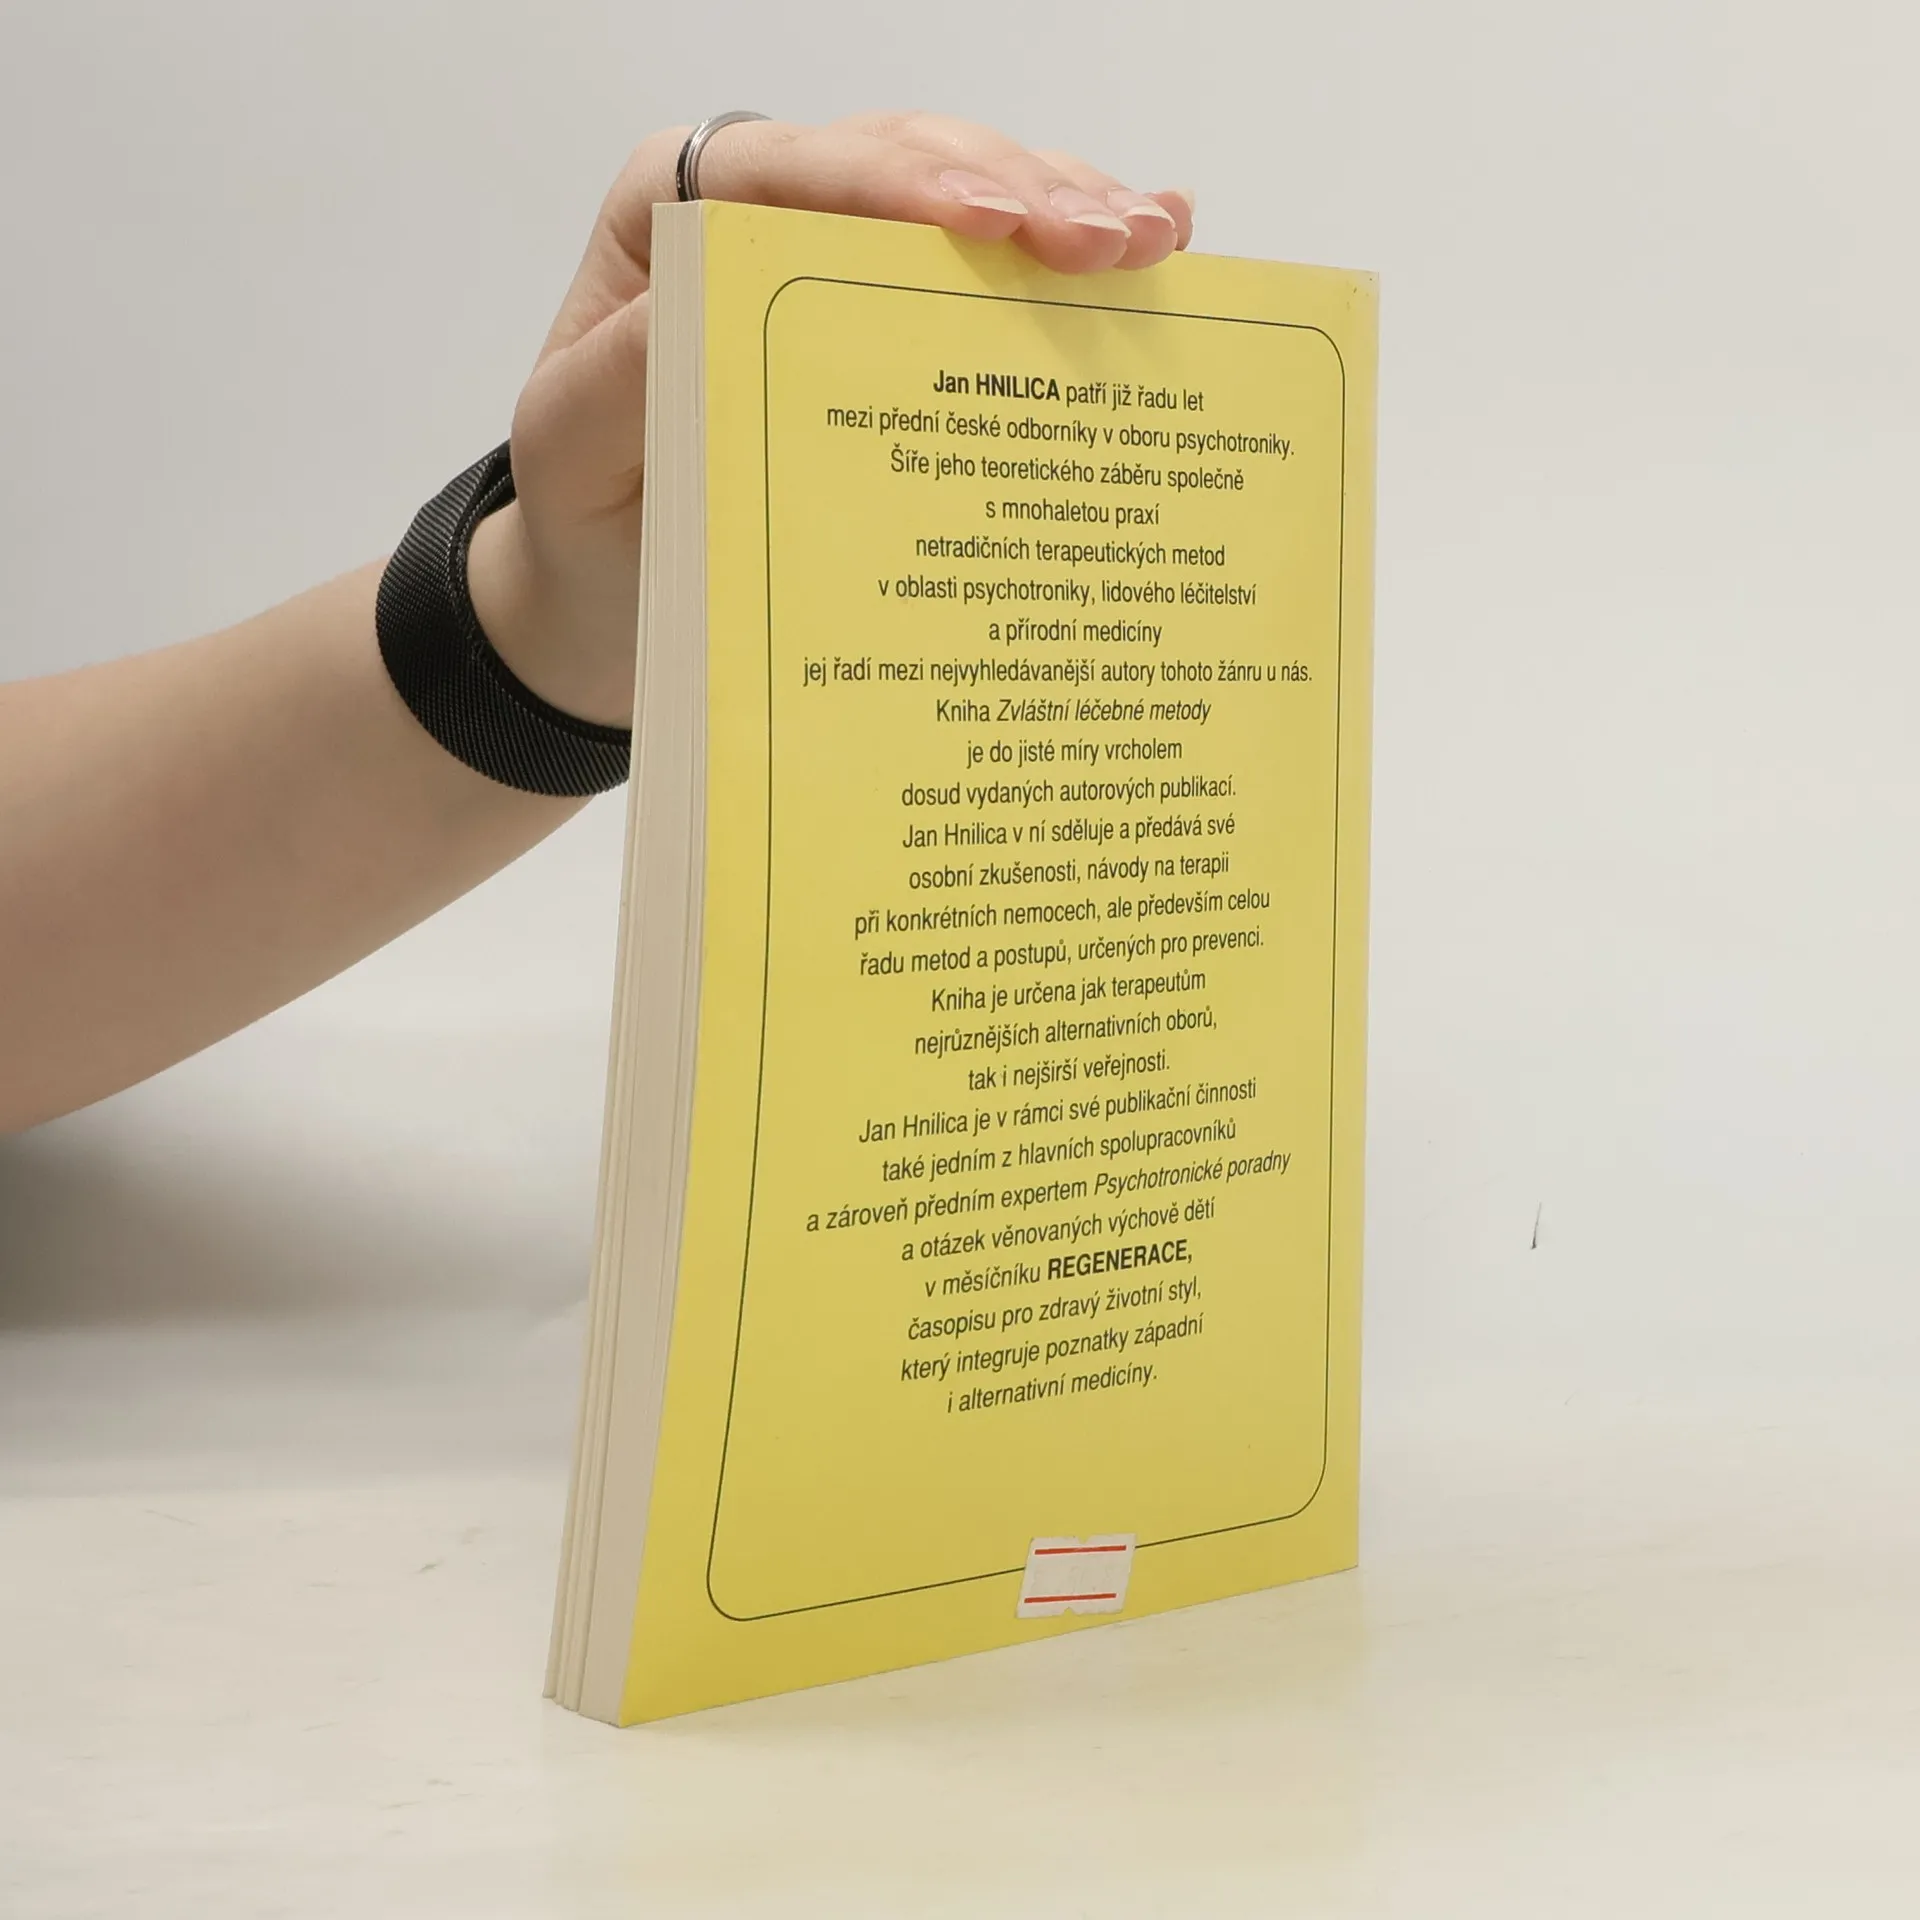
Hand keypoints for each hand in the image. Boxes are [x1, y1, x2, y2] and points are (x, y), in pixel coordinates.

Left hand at [468, 113, 1194, 725]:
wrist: (614, 600)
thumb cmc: (589, 518)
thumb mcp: (574, 449)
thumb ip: (630, 372)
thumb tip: (715, 307)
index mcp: (679, 213)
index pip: (797, 171)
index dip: (901, 184)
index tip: (990, 224)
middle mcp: (769, 215)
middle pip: (907, 165)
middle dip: (1019, 191)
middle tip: (1114, 241)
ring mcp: (845, 264)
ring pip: (967, 201)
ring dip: (1068, 215)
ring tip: (1158, 240)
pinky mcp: (897, 326)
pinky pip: (986, 278)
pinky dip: (1066, 267)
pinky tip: (1153, 247)